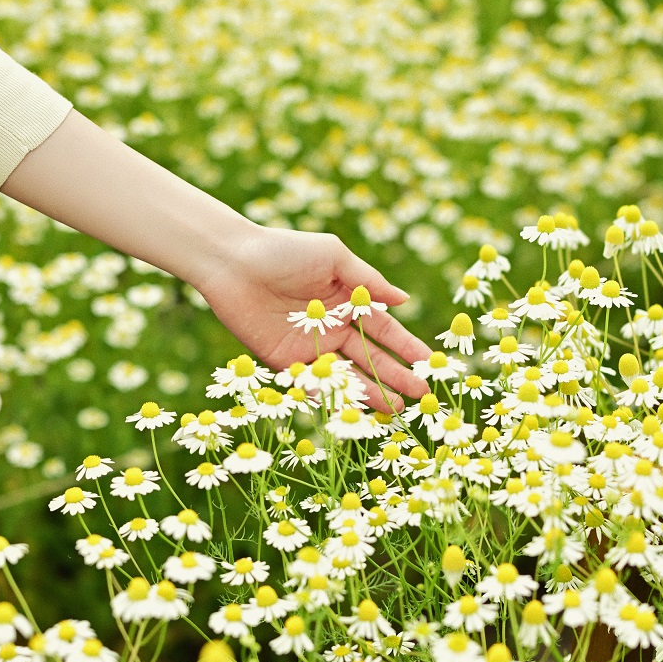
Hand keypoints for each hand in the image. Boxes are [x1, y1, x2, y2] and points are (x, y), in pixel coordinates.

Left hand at [193, 223, 433, 412]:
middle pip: (370, 358)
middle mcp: (332, 328)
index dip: (407, 347)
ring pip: (347, 376)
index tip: (429, 363)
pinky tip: (356, 409)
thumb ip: (368, 282)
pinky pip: (313, 383)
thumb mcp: (333, 258)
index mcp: (347, 302)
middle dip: (396, 376)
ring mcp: (310, 348)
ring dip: (371, 393)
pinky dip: (333, 396)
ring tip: (396, 410)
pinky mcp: (285, 363)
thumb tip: (405, 300)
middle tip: (421, 395)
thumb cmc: (284, 251)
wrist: (233, 262)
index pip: (385, 330)